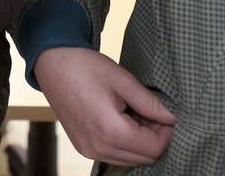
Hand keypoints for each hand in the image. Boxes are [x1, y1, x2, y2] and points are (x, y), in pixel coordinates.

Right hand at [34, 47, 176, 166]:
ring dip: (140, 142)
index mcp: (111, 131)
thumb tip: (171, 118)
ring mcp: (89, 151)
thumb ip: (150, 104)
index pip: (154, 148)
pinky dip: (124, 144)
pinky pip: (114, 156)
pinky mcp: (83, 148)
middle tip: (150, 112)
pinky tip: (120, 120)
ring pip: (130, 160)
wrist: (53, 64)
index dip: (166, 132)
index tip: (163, 113)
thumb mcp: (123, 80)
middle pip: (144, 159)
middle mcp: (99, 148)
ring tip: (133, 114)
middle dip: (154, 138)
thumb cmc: (86, 67)